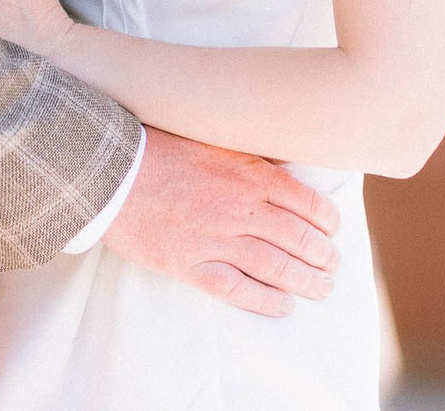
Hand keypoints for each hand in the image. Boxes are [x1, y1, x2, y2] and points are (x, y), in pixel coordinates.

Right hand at [104, 127, 343, 317]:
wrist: (111, 172)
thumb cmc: (160, 148)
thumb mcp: (215, 138)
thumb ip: (251, 155)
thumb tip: (285, 162)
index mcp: (250, 173)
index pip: (307, 203)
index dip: (327, 222)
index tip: (333, 231)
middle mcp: (241, 208)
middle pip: (299, 239)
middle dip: (323, 256)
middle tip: (333, 265)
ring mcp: (217, 239)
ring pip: (277, 268)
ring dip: (306, 281)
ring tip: (321, 288)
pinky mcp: (192, 265)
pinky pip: (238, 290)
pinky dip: (266, 301)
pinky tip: (283, 306)